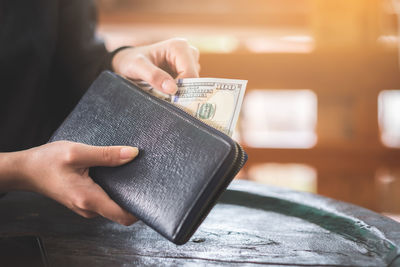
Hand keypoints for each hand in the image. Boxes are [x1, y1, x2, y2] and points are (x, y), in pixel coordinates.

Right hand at [2, 141, 137, 225]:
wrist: (25, 169)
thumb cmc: (46, 161)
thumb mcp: (77, 153)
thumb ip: (106, 155)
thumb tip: (133, 154)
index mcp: (89, 199)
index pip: (124, 216)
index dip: (141, 208)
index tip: (152, 193)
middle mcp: (89, 208)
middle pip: (121, 210)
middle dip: (135, 195)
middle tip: (146, 176)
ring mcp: (87, 206)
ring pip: (114, 204)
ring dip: (124, 191)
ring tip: (132, 171)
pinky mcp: (85, 200)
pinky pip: (105, 198)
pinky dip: (113, 188)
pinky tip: (116, 172)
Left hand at [112, 38, 199, 94]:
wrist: (127, 61)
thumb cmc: (130, 61)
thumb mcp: (137, 67)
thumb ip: (153, 76)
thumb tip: (173, 89)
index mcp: (179, 47)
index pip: (190, 74)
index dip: (183, 89)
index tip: (170, 99)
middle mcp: (187, 51)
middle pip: (195, 78)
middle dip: (183, 90)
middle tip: (167, 98)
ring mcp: (188, 61)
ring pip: (194, 82)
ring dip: (182, 91)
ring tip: (164, 92)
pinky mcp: (186, 69)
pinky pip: (190, 84)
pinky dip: (181, 90)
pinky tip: (167, 90)